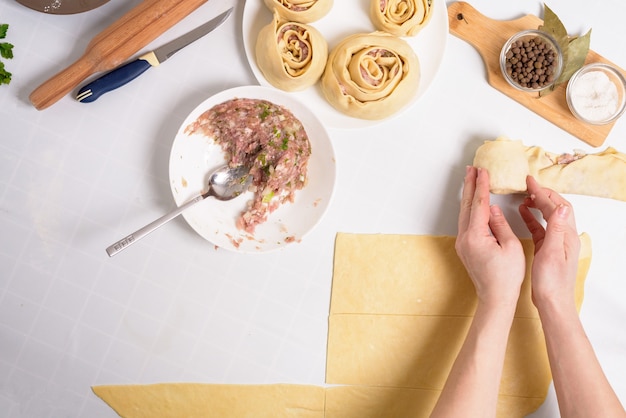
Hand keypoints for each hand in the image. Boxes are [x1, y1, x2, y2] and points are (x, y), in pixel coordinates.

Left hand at [456, 167, 525, 307]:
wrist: (495, 298)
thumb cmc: (507, 276)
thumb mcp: (511, 247)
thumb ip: (500, 225)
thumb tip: (491, 208)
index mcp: (476, 236)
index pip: (479, 204)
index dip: (482, 186)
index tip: (483, 171)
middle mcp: (464, 238)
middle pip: (466, 205)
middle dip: (469, 185)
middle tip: (472, 168)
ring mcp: (462, 243)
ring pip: (464, 213)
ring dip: (468, 195)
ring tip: (471, 179)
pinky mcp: (464, 248)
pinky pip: (465, 222)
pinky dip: (469, 208)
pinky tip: (473, 202)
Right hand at [518, 176, 580, 311]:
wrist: (553, 303)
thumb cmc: (551, 283)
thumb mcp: (552, 254)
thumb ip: (556, 230)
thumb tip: (561, 207)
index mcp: (567, 236)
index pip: (557, 207)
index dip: (544, 192)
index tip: (530, 182)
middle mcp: (564, 237)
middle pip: (555, 208)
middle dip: (541, 194)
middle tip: (526, 184)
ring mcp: (556, 243)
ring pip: (548, 216)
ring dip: (537, 204)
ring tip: (524, 196)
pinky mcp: (547, 249)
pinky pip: (540, 228)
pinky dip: (532, 218)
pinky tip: (522, 213)